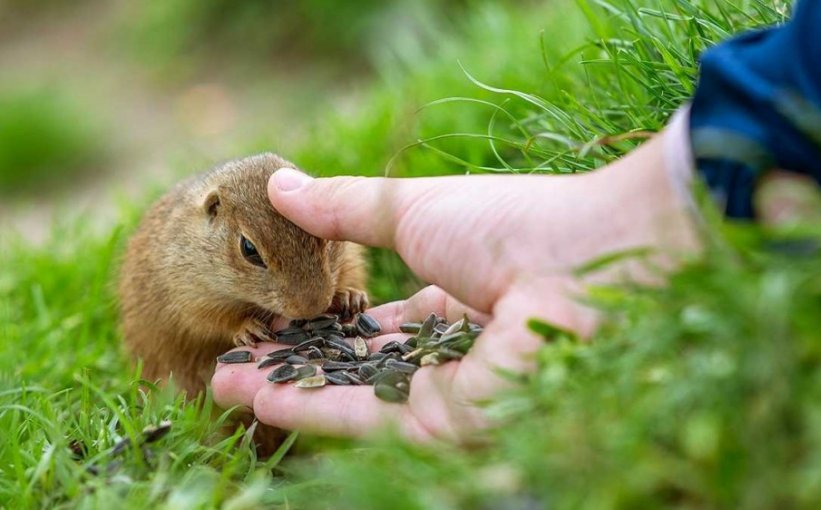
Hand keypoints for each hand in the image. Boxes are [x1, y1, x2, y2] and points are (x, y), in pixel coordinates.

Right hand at [211, 134, 697, 440]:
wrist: (584, 258)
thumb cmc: (511, 223)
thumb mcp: (412, 207)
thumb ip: (345, 206)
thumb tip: (281, 183)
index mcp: (459, 303)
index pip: (378, 327)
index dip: (322, 325)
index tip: (268, 320)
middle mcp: (458, 356)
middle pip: (360, 369)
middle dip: (294, 366)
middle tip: (233, 361)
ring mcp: (456, 395)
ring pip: (358, 400)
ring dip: (291, 391)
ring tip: (227, 380)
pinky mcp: (454, 425)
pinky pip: (372, 420)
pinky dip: (314, 408)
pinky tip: (260, 395)